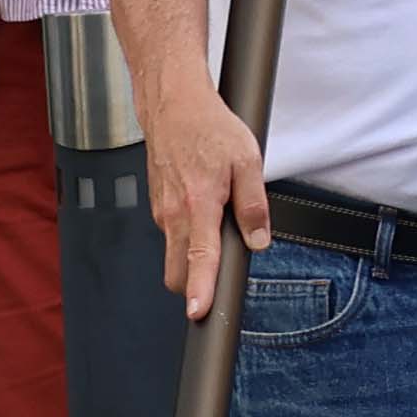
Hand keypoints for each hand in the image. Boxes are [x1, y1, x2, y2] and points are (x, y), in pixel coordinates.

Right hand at [141, 73, 268, 319]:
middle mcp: (173, 213)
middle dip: (196, 284)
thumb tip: (258, 240)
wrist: (174, 104)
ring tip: (221, 229)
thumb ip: (253, 205)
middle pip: (177, 271)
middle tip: (223, 278)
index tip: (200, 311)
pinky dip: (189, 236)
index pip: (198, 258)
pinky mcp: (159, 206)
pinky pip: (173, 234)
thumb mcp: (247, 161)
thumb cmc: (209, 127)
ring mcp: (161, 211)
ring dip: (195, 257)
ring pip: (175, 253)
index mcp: (198, 205)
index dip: (200, 289)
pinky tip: (206, 212)